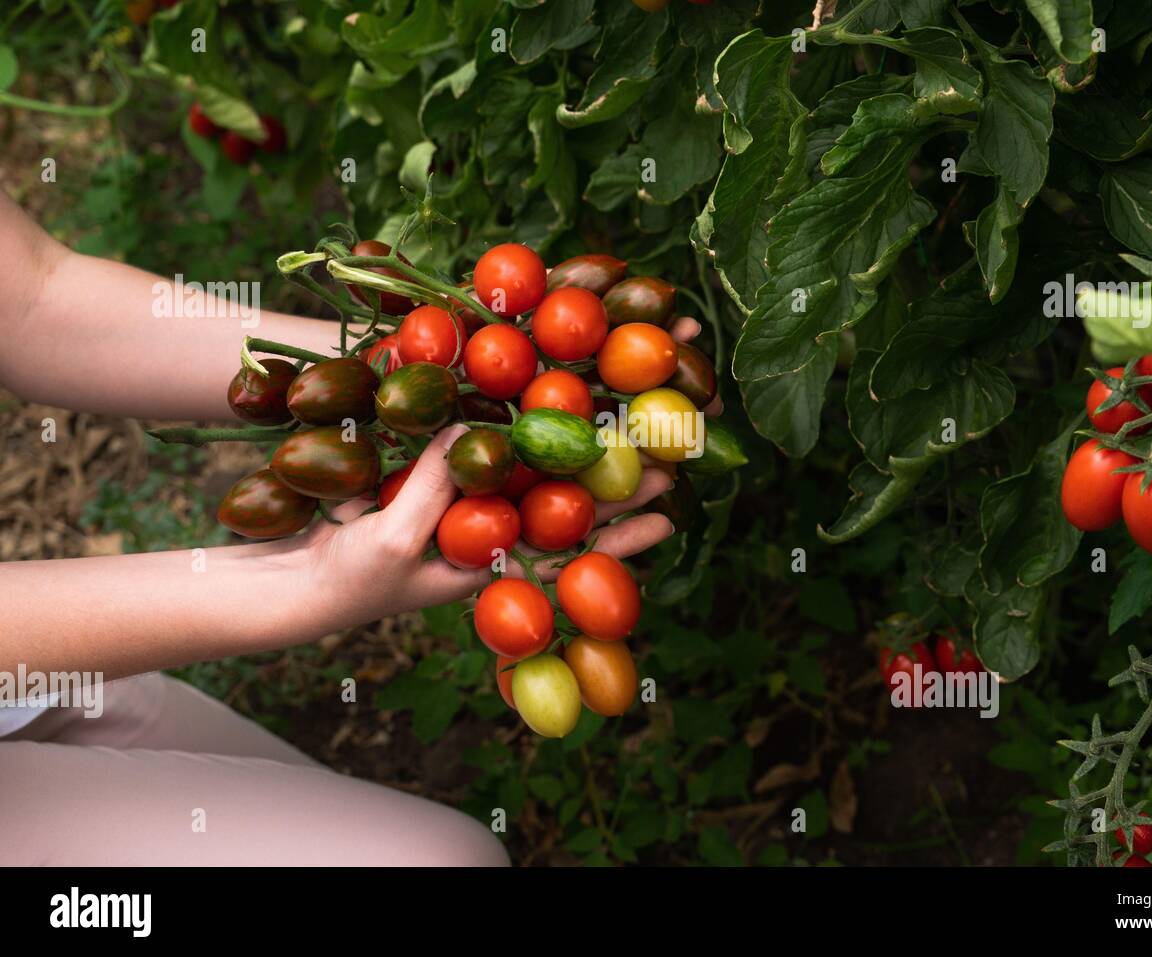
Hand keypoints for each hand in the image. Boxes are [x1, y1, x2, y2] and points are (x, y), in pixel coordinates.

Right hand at [278, 316, 713, 634]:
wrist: (295, 576)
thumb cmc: (347, 576)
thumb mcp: (391, 540)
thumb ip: (431, 491)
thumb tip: (469, 431)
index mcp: (494, 560)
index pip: (570, 550)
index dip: (618, 537)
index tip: (667, 517)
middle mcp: (492, 526)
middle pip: (567, 500)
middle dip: (618, 476)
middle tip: (673, 448)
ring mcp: (468, 496)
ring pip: (535, 464)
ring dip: (579, 437)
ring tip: (631, 410)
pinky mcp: (439, 470)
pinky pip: (483, 441)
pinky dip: (511, 417)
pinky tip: (540, 386)